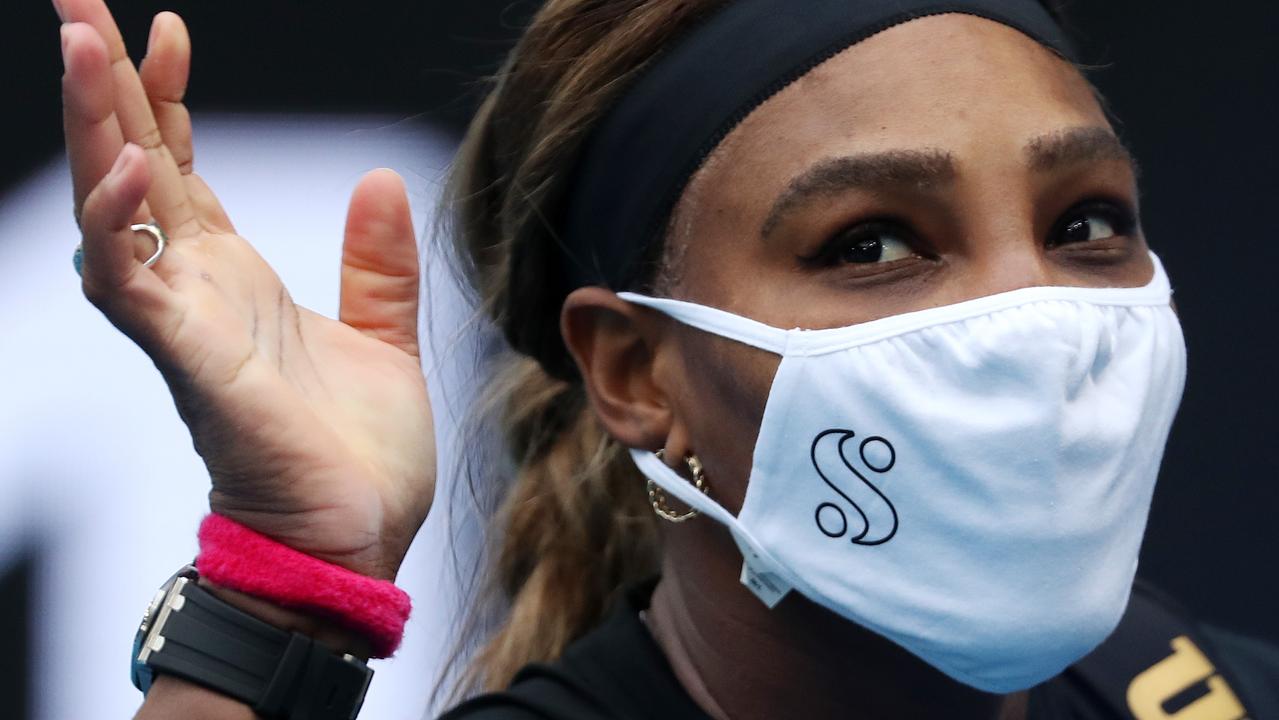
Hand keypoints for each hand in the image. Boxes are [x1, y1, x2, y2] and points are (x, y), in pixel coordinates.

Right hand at [57, 0, 434, 580]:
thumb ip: (378, 264)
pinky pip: (134, 288)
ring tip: (83, 44)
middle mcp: (195, 292)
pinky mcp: (191, 364)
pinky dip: (121, 231)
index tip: (168, 27)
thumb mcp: (384, 337)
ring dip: (96, 131)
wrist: (354, 544)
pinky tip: (125, 174)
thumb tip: (382, 175)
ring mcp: (185, 325)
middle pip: (132, 166)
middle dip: (104, 85)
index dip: (168, 98)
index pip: (182, 167)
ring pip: (114, 211)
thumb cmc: (356, 457)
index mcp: (235, 280)